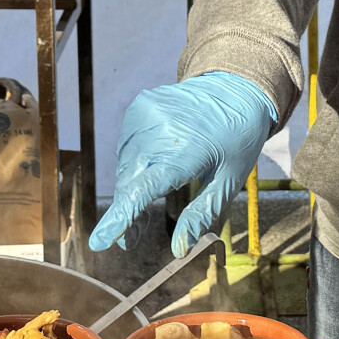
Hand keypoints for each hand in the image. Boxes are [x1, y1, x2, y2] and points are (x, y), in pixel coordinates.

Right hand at [88, 72, 275, 255]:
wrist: (234, 89)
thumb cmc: (237, 139)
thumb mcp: (229, 180)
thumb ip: (202, 214)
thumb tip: (179, 249)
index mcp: (187, 152)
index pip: (145, 190)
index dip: (121, 218)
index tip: (100, 242)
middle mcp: (160, 131)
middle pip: (129, 184)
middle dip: (127, 214)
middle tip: (131, 241)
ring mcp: (145, 115)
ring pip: (125, 167)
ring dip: (131, 188)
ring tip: (149, 200)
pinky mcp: (138, 108)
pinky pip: (127, 147)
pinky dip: (135, 163)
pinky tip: (154, 165)